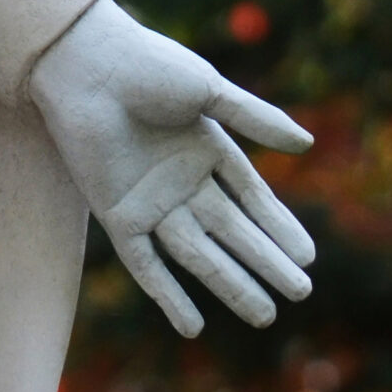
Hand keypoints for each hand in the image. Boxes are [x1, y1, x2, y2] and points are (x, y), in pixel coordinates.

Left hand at [29, 0, 315, 336]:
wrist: (84, 65)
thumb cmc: (145, 65)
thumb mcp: (208, 90)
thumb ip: (255, 118)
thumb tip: (308, 143)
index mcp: (205, 148)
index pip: (252, 198)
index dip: (279, 227)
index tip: (307, 258)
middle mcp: (180, 180)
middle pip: (231, 232)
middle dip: (264, 263)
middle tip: (299, 294)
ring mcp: (149, 201)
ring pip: (198, 254)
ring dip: (230, 284)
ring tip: (265, 315)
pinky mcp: (116, 215)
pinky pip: (145, 264)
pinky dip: (167, 295)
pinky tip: (192, 326)